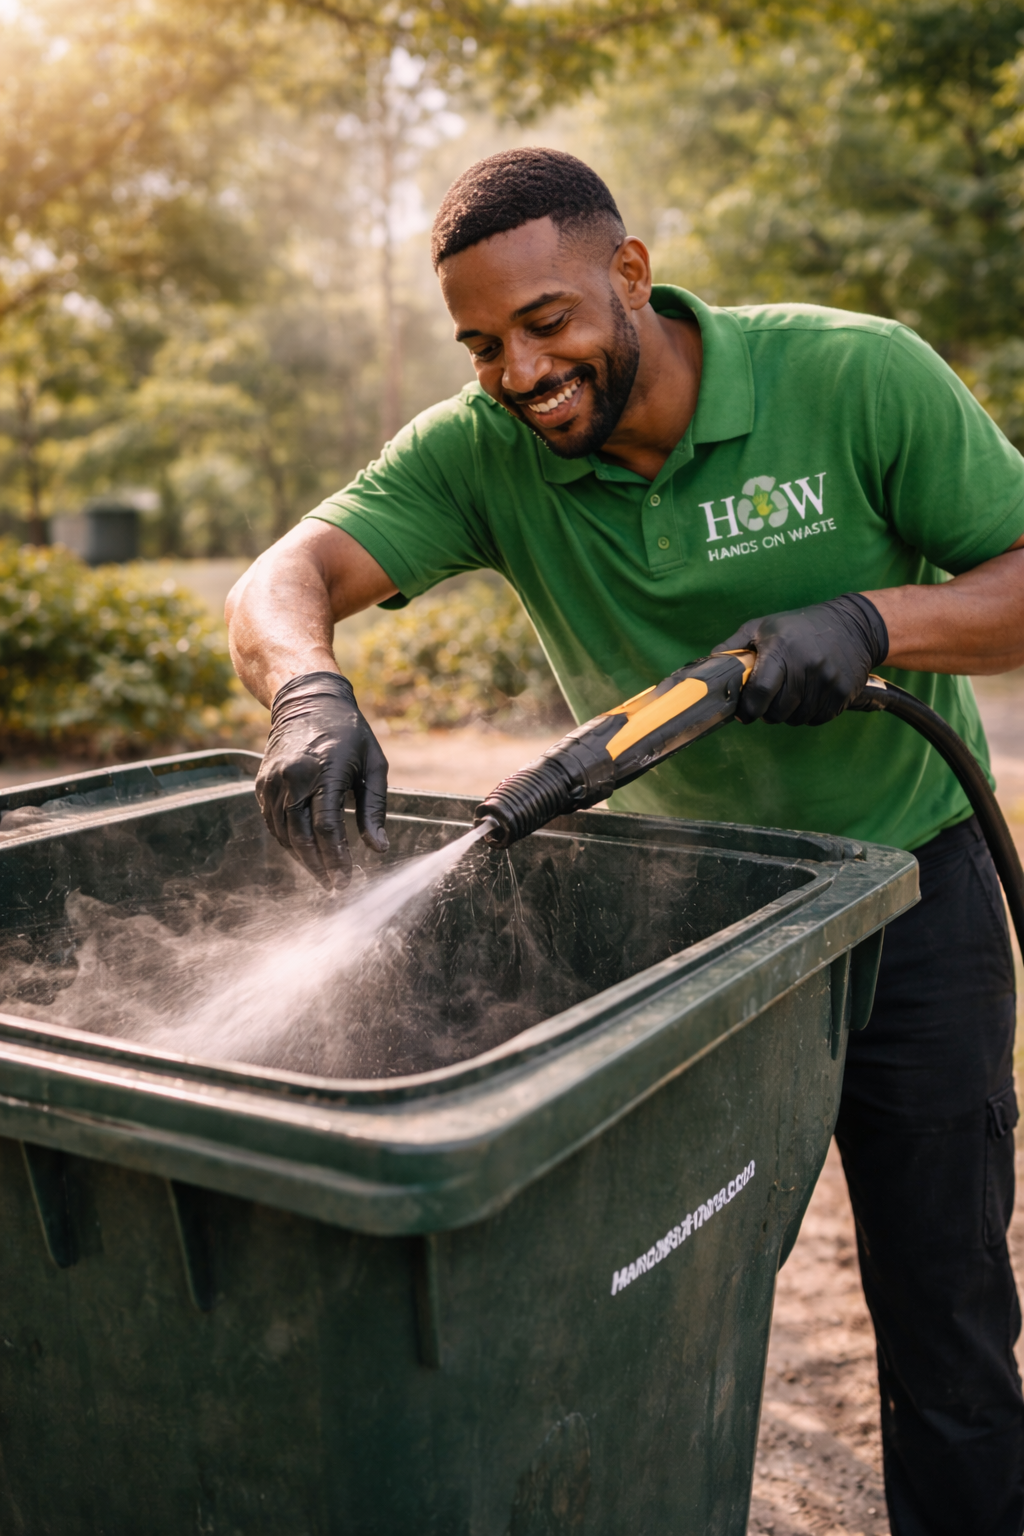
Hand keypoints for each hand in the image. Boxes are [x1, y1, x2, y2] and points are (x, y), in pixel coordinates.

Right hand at [254, 671, 388, 888]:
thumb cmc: (349, 733)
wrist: (306, 701)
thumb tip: (379, 849)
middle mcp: (293, 776)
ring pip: (285, 834)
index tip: (345, 882)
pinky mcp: (262, 784)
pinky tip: (305, 853)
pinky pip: (273, 823)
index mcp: (324, 770)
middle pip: (301, 836)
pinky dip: (288, 842)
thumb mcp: (373, 765)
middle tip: (335, 888)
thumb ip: (375, 809)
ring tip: (323, 875)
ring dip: (303, 859)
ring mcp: (273, 781)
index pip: (326, 827)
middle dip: (319, 867)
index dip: (336, 859)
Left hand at [713, 594, 888, 726]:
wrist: (854, 626)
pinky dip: (808, 714)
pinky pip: (817, 719)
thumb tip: (709, 667)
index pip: (760, 692)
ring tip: (790, 695)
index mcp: (782, 650)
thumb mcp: (763, 626)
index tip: (744, 712)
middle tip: (767, 702)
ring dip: (788, 714)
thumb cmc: (800, 627)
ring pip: (796, 719)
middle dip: (767, 712)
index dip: (748, 709)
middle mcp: (806, 667)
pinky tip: (808, 696)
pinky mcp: (842, 694)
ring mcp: (827, 682)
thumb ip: (733, 646)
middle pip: (777, 711)